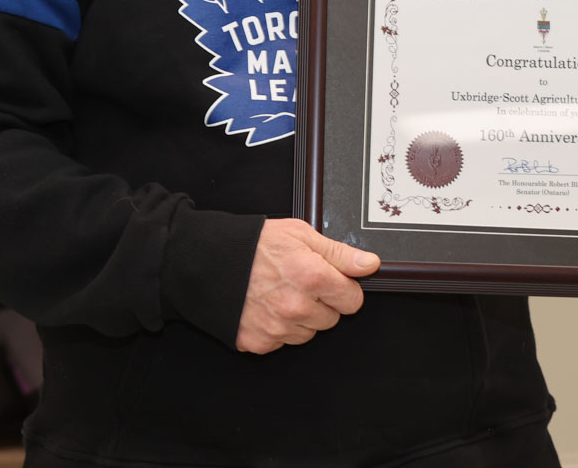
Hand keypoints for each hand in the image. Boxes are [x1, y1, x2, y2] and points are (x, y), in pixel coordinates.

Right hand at [235, 218, 379, 353]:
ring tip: (279, 294)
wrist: (208, 261)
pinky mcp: (260, 342)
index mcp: (313, 277)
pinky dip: (277, 328)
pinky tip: (265, 307)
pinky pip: (283, 342)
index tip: (330, 281)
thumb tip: (369, 264)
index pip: (353, 300)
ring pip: (308, 333)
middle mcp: (297, 307)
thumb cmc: (253, 244)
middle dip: (321, 303)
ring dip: (300, 318)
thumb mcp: (300, 234)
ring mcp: (278, 328)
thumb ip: (339, 253)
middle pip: (332, 319)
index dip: (343, 288)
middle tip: (298, 283)